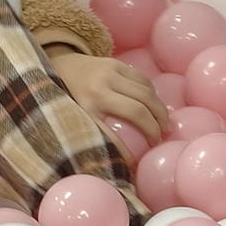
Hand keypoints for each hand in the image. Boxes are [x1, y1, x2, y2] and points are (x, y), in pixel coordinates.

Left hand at [46, 47, 169, 160]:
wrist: (61, 65)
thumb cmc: (69, 97)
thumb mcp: (74, 117)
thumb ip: (92, 134)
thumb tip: (115, 162)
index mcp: (86, 106)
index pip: (111, 135)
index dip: (126, 152)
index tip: (135, 162)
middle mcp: (98, 88)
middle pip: (138, 110)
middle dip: (154, 127)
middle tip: (160, 138)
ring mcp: (109, 72)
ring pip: (145, 93)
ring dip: (160, 110)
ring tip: (164, 124)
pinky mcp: (116, 63)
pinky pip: (143, 79)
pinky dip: (153, 93)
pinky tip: (154, 104)